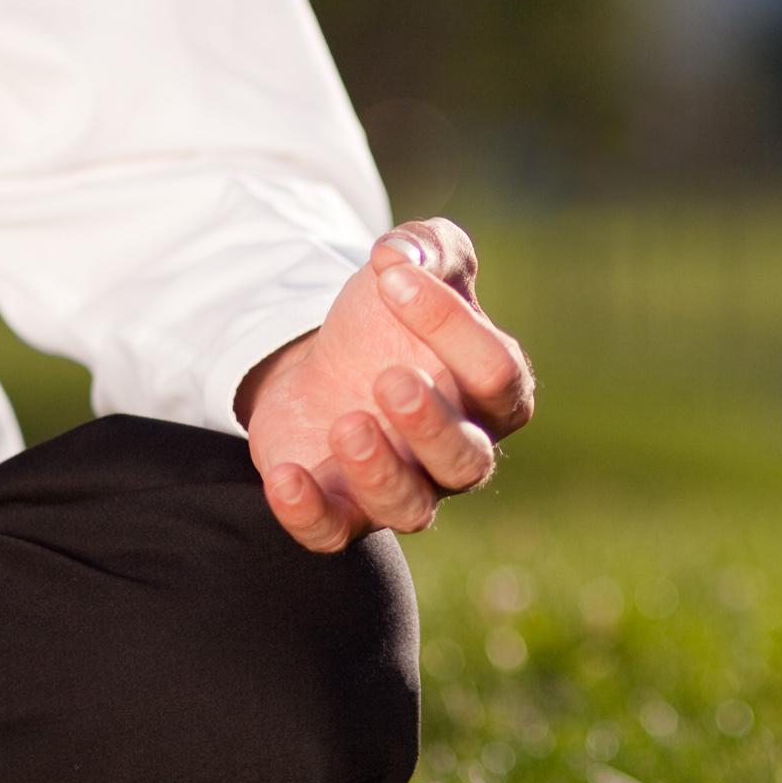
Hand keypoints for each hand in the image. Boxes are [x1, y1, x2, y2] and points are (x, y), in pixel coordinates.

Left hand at [235, 217, 534, 552]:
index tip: (388, 275)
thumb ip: (429, 246)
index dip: (450, 325)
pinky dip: (309, 516)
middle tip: (388, 380)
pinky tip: (284, 476)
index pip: (496, 372)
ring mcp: (403, 487)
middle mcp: (458, 451)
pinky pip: (334, 536)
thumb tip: (404, 254)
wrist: (324, 363)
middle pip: (468, 460)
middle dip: (430, 425)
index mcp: (492, 393)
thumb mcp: (414, 266)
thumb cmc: (386, 321)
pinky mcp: (342, 510)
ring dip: (380, 473)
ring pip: (411, 509)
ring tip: (345, 424)